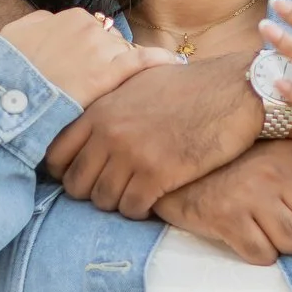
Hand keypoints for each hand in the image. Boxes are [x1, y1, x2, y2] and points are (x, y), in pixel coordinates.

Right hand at [0, 9, 171, 108]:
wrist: (2, 94)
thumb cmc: (5, 70)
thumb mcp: (16, 35)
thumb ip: (40, 25)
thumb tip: (51, 24)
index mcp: (70, 18)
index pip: (96, 33)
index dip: (95, 53)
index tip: (90, 69)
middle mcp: (89, 28)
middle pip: (113, 45)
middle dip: (109, 63)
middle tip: (98, 86)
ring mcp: (100, 49)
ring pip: (125, 57)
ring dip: (123, 74)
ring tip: (128, 92)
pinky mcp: (107, 74)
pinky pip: (143, 62)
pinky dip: (160, 61)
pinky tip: (176, 65)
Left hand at [44, 50, 264, 217]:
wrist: (234, 89)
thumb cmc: (192, 85)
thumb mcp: (140, 82)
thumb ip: (111, 102)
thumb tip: (94, 118)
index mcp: (100, 110)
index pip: (57, 154)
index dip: (65, 172)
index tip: (83, 177)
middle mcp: (108, 133)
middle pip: (76, 184)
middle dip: (91, 192)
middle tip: (112, 191)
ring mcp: (131, 154)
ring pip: (103, 201)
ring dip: (118, 203)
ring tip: (135, 195)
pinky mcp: (157, 174)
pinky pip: (132, 208)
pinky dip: (140, 210)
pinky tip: (153, 199)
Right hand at [155, 141, 291, 264]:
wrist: (178, 166)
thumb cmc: (238, 165)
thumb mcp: (280, 155)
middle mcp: (278, 174)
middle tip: (289, 222)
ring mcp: (252, 196)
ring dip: (285, 245)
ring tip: (268, 230)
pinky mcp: (226, 219)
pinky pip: (263, 256)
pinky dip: (258, 253)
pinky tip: (247, 235)